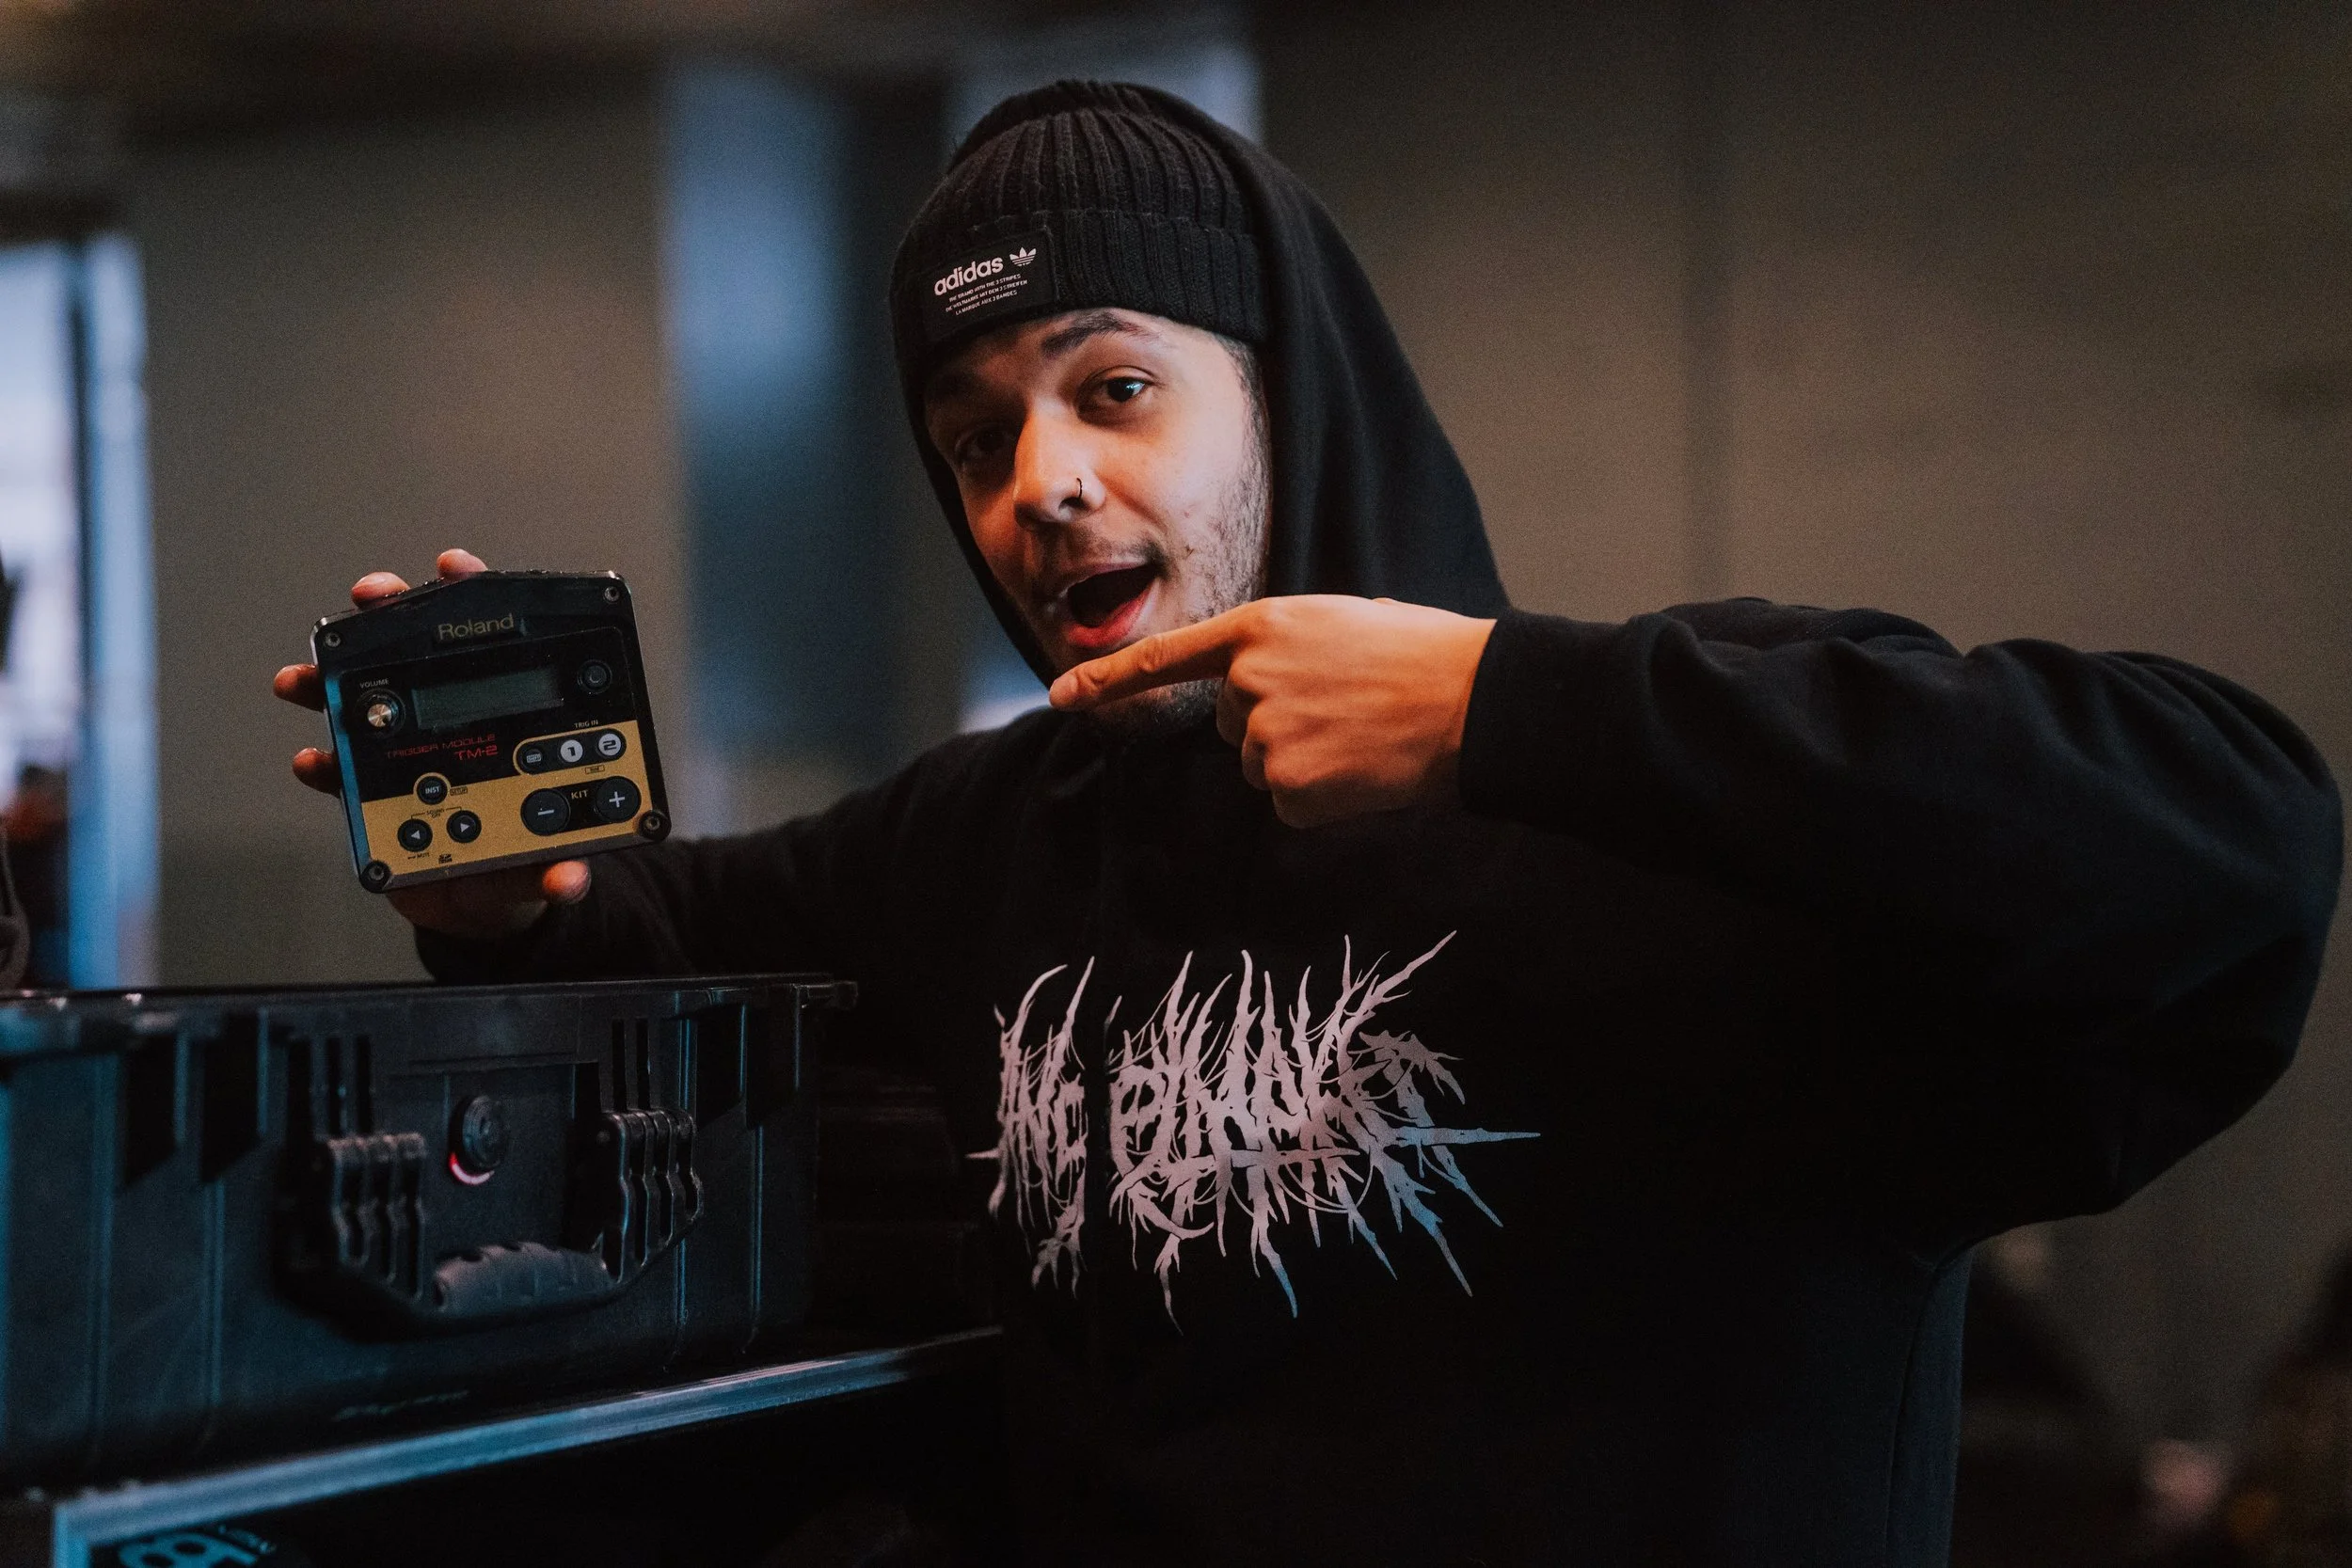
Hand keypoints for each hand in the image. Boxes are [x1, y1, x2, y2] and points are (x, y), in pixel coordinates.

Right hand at [272, 548, 591, 937]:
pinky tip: (311, 761)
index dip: (477, 598)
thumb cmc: (532, 856)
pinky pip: (346, 772)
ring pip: (370, 702)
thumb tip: (569, 882)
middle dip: (390, 618)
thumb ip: (562, 865)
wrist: (489, 903)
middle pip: (422, 654)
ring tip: (303, 677)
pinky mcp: (380, 793)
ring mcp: (414, 753)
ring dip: (331, 684)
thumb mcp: (556, 856)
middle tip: (369, 598)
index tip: (453, 569)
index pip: (500, 641)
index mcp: (513, 716)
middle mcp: (458, 722)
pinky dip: (324, 765)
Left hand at [1049, 594, 1495, 826]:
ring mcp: (1264, 736)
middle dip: (1278, 722)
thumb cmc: (1423, 654)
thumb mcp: (1344, 621)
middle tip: (1346, 709)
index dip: (1107, 680)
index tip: (1059, 697)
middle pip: (1232, 723)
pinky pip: (1290, 803)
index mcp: (1260, 628)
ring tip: (1363, 736)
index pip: (1166, 658)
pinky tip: (1364, 772)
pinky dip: (1324, 798)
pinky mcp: (1287, 787)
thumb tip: (1276, 681)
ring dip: (1306, 759)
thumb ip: (1289, 647)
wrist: (1472, 701)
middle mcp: (1248, 679)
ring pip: (1262, 765)